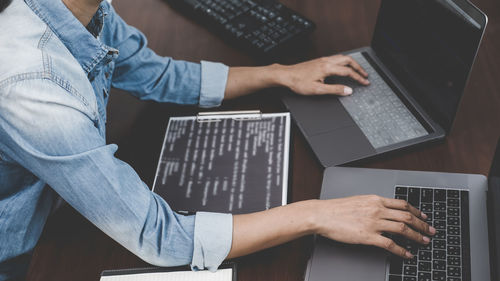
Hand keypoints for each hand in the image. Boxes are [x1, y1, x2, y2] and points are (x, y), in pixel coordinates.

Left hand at [279, 54, 369, 95]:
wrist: (286, 75)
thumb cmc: (298, 82)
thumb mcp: (318, 90)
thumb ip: (335, 90)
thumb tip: (348, 90)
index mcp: (327, 68)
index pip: (348, 72)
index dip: (358, 77)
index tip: (365, 82)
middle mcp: (326, 61)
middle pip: (348, 60)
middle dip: (358, 67)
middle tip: (365, 75)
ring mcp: (322, 59)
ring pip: (342, 57)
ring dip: (352, 63)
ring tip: (357, 70)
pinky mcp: (319, 60)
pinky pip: (336, 58)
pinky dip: (344, 62)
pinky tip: (343, 66)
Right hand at [311, 195, 435, 257]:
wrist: (322, 215)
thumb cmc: (336, 209)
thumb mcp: (358, 201)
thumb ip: (372, 205)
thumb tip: (384, 211)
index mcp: (375, 199)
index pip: (402, 204)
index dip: (416, 211)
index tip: (423, 216)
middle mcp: (377, 209)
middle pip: (407, 216)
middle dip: (422, 225)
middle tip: (430, 231)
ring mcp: (373, 222)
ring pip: (402, 228)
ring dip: (416, 236)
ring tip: (424, 242)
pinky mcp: (368, 235)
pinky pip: (390, 244)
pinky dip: (402, 250)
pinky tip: (407, 254)